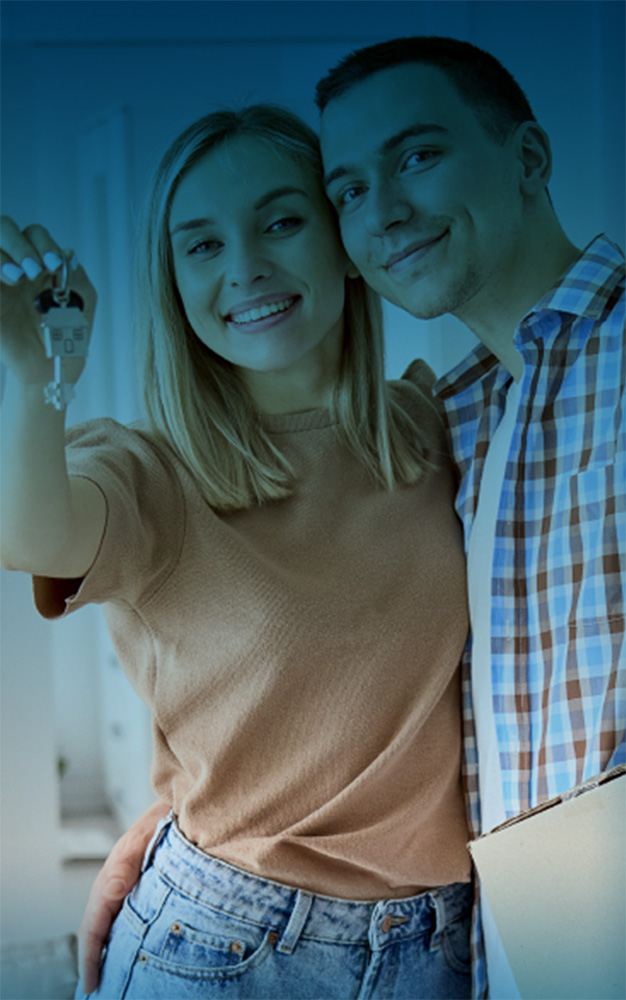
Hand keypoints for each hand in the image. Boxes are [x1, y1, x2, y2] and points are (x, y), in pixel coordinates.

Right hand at [0, 216, 95, 386]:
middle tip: (33, 271)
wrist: (50, 369)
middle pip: (4, 228)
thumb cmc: (68, 335)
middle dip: (19, 244)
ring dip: (2, 255)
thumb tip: (65, 253)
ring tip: (18, 278)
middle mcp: (16, 265)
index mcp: (40, 263)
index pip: (34, 235)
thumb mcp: (83, 301)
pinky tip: (7, 281)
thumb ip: (76, 275)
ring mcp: (0, 281)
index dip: (43, 244)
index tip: (54, 267)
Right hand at [77, 801, 169, 994]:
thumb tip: (112, 889)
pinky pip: (127, 918)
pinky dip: (125, 939)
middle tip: (97, 992)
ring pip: (112, 926)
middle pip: (98, 930)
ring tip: (111, 981)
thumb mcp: (149, 833)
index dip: (90, 956)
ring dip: (110, 952)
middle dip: (95, 961)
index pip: (94, 924)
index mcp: (113, 875)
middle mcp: (117, 884)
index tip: (92, 983)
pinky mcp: (143, 885)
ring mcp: (128, 885)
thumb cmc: (168, 815)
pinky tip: (136, 952)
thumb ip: (129, 859)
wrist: (186, 801)